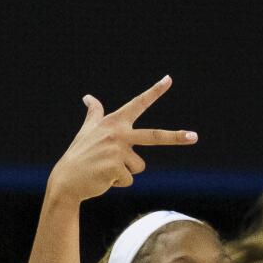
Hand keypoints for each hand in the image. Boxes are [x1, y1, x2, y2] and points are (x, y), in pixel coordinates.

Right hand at [46, 77, 197, 204]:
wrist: (67, 179)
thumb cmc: (79, 154)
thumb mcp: (87, 130)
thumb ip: (93, 113)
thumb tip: (88, 97)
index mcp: (114, 123)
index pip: (138, 104)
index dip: (154, 92)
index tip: (169, 79)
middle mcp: (118, 133)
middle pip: (155, 136)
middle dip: (177, 137)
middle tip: (195, 137)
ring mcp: (117, 150)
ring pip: (139, 167)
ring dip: (125, 173)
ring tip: (106, 169)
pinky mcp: (116, 168)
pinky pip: (129, 180)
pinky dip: (117, 183)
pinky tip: (103, 178)